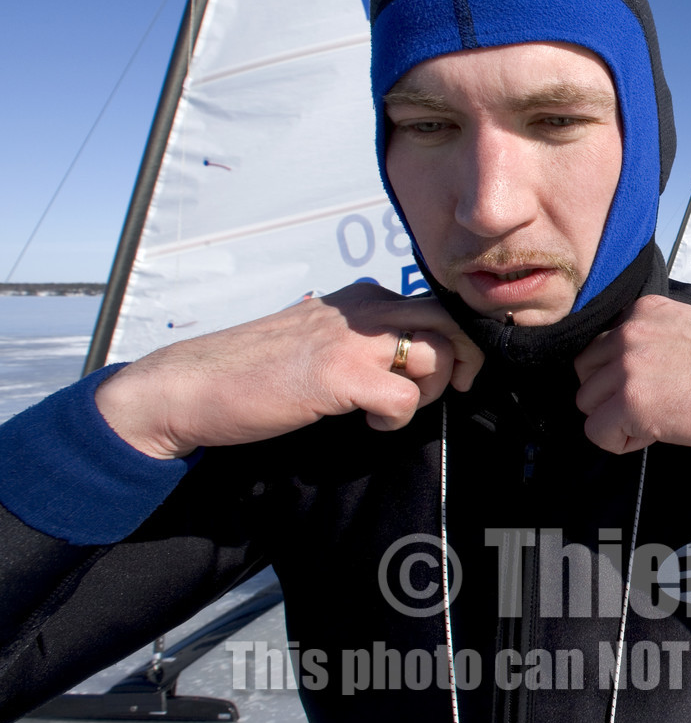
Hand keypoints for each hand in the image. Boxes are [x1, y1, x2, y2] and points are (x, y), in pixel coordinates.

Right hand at [95, 284, 483, 458]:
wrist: (193, 385)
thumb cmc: (256, 369)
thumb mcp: (322, 339)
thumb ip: (365, 340)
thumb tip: (414, 362)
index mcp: (362, 299)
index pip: (435, 304)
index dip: (458, 338)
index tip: (455, 369)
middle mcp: (364, 309)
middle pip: (450, 319)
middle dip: (465, 357)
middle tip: (453, 389)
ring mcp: (352, 340)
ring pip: (436, 354)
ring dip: (428, 390)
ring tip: (394, 408)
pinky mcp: (339, 375)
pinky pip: (403, 399)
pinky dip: (396, 419)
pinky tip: (369, 424)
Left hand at [573, 295, 690, 453]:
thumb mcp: (687, 327)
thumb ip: (651, 337)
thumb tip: (630, 368)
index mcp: (642, 311)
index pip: (601, 345)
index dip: (620, 372)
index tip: (651, 384)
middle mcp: (628, 332)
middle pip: (586, 373)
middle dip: (609, 394)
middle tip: (647, 406)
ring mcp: (626, 367)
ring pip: (587, 403)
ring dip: (615, 418)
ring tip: (654, 421)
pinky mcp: (631, 403)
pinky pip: (597, 432)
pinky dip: (620, 442)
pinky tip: (653, 435)